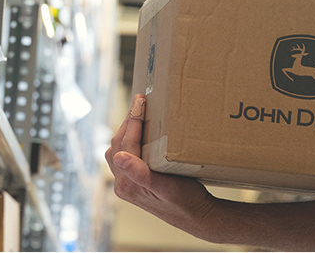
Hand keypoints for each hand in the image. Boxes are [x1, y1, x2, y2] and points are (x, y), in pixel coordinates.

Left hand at [105, 94, 220, 240]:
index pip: (126, 143)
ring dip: (127, 129)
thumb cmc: (185, 201)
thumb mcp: (166, 186)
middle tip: (140, 101)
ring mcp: (126, 183)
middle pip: (118, 143)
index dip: (133, 119)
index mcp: (128, 184)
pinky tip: (141, 132)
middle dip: (128, 120)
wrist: (196, 216)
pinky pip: (125, 155)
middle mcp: (122, 184)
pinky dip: (130, 139)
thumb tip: (118, 157)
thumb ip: (139, 173)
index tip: (141, 99)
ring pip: (119, 148)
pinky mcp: (133, 182)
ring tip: (140, 113)